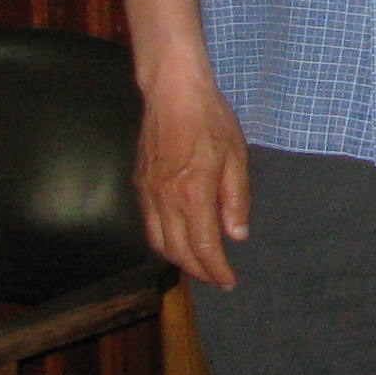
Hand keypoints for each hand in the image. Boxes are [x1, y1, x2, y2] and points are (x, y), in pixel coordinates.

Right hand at [135, 70, 250, 289]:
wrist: (172, 92)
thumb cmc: (210, 119)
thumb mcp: (236, 157)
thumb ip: (236, 199)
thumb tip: (236, 236)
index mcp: (193, 195)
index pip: (203, 248)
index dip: (216, 270)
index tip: (228, 281)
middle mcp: (165, 200)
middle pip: (178, 252)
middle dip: (198, 271)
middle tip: (215, 278)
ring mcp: (148, 193)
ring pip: (158, 242)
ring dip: (178, 260)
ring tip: (198, 264)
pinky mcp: (139, 184)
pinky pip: (148, 224)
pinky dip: (163, 240)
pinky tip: (177, 238)